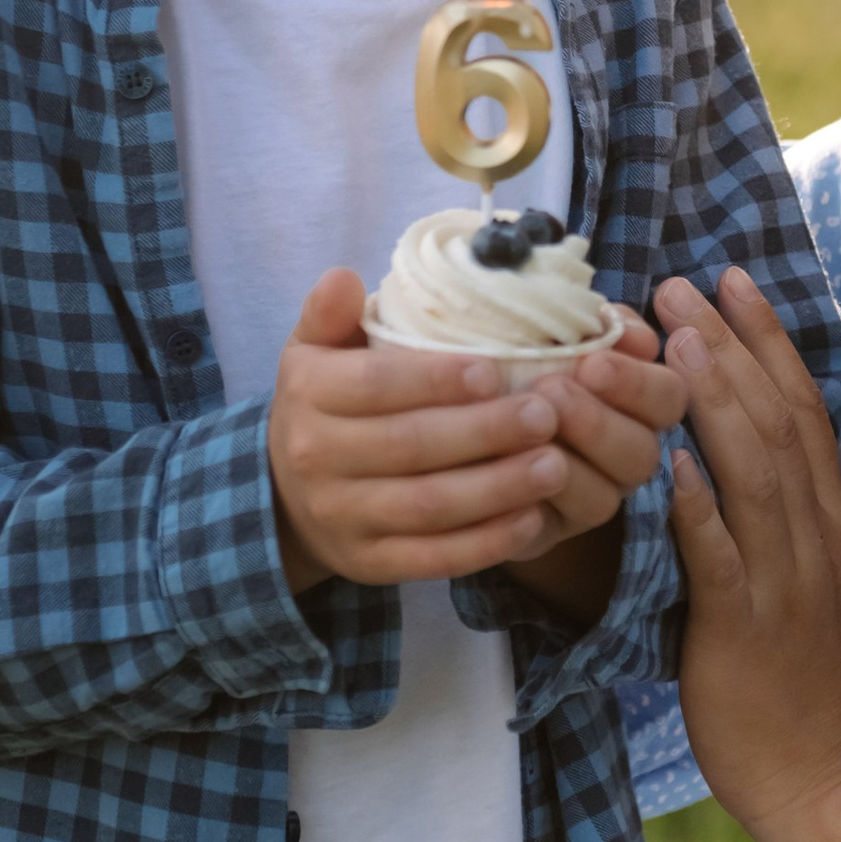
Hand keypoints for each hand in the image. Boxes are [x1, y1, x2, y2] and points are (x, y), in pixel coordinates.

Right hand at [269, 274, 684, 591]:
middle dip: (484, 432)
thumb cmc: (325, 404)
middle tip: (547, 414)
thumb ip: (330, 313)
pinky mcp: (368, 564)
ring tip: (555, 465)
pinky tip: (532, 519)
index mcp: (308, 394)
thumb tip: (344, 277)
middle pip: (409, 447)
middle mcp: (316, 459)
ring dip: (497, 490)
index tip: (494, 370)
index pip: (374, 385)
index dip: (434, 379)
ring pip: (427, 507)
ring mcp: (342, 517)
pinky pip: (431, 559)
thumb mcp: (314, 351)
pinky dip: (484, 544)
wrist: (284, 495)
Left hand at [657, 267, 840, 841]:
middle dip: (729, 345)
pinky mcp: (745, 632)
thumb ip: (774, 531)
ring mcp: (783, 583)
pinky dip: (700, 508)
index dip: (769, 340)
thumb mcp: (804, 594)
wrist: (840, 785)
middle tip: (680, 283)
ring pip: (754, 473)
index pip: (803, 411)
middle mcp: (813, 540)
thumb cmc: (808, 696)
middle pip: (777, 421)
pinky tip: (672, 463)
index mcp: (826, 527)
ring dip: (713, 401)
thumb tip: (725, 471)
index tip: (735, 280)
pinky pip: (722, 560)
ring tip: (672, 340)